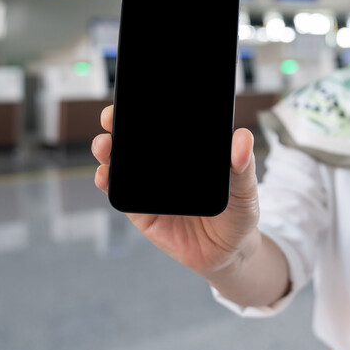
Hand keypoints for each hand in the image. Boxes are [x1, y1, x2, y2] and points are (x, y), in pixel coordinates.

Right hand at [91, 105, 262, 276]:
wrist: (228, 252)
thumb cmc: (238, 214)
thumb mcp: (245, 188)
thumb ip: (243, 166)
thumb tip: (243, 138)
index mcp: (188, 152)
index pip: (164, 126)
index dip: (148, 108)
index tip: (136, 97)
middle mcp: (165, 165)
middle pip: (136, 140)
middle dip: (118, 124)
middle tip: (112, 117)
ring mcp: (150, 186)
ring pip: (122, 163)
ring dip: (107, 151)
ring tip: (104, 145)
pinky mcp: (141, 211)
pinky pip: (120, 194)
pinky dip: (107, 182)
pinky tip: (104, 175)